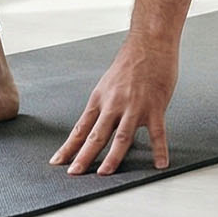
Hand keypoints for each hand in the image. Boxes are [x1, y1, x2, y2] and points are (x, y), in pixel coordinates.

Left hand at [51, 38, 177, 174]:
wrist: (150, 43)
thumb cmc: (130, 62)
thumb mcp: (108, 83)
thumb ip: (105, 105)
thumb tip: (97, 125)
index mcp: (100, 99)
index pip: (81, 128)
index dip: (69, 146)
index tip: (57, 162)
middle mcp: (114, 104)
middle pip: (96, 135)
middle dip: (84, 156)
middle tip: (74, 174)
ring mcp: (135, 107)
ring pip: (121, 137)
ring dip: (113, 157)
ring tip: (104, 173)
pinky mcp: (155, 107)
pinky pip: (158, 133)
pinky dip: (159, 150)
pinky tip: (159, 164)